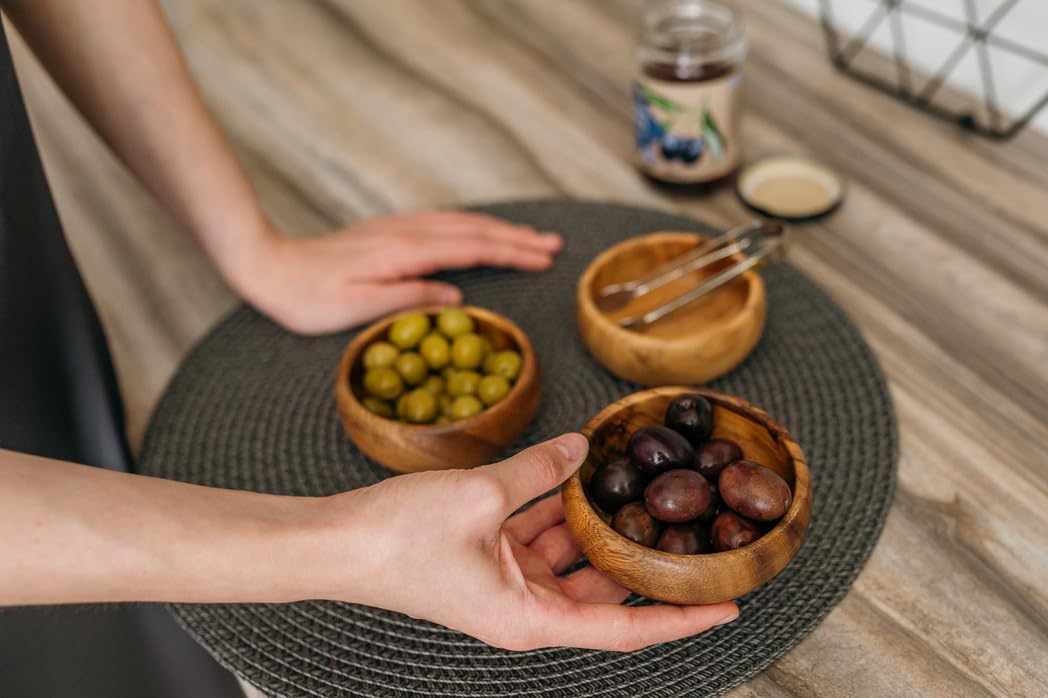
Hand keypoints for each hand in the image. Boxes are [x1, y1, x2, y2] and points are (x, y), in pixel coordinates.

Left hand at [236, 211, 561, 333]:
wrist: (269, 266)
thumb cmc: (309, 298)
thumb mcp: (359, 307)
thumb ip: (410, 298)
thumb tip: (456, 298)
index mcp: (405, 253)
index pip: (471, 248)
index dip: (511, 252)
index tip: (544, 258)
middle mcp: (406, 233)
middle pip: (473, 230)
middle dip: (517, 237)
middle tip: (554, 245)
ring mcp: (397, 228)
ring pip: (460, 223)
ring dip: (498, 229)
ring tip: (530, 238)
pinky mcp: (387, 231)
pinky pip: (443, 223)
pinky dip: (472, 226)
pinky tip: (479, 231)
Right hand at [320, 434, 738, 650]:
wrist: (333, 543)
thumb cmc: (397, 540)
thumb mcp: (481, 495)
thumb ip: (538, 471)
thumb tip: (577, 448)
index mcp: (530, 618)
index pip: (624, 629)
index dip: (680, 619)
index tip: (727, 605)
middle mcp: (524, 608)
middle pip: (603, 592)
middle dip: (641, 560)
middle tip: (689, 531)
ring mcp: (505, 583)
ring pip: (571, 558)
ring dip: (597, 526)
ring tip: (639, 492)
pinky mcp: (486, 557)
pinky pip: (537, 534)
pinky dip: (557, 508)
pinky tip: (578, 473)